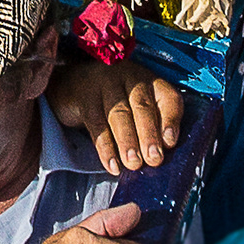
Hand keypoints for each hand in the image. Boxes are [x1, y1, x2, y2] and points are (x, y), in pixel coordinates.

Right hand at [45, 57, 185, 176]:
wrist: (72, 84)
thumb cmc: (115, 103)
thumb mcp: (138, 108)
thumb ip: (154, 127)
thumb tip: (163, 155)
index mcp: (150, 82)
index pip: (167, 97)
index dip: (171, 120)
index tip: (170, 143)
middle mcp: (130, 78)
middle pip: (142, 106)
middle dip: (149, 135)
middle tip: (154, 159)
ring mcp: (105, 83)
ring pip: (119, 114)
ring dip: (128, 141)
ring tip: (133, 164)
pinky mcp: (85, 95)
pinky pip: (96, 123)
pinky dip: (105, 146)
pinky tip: (112, 165)